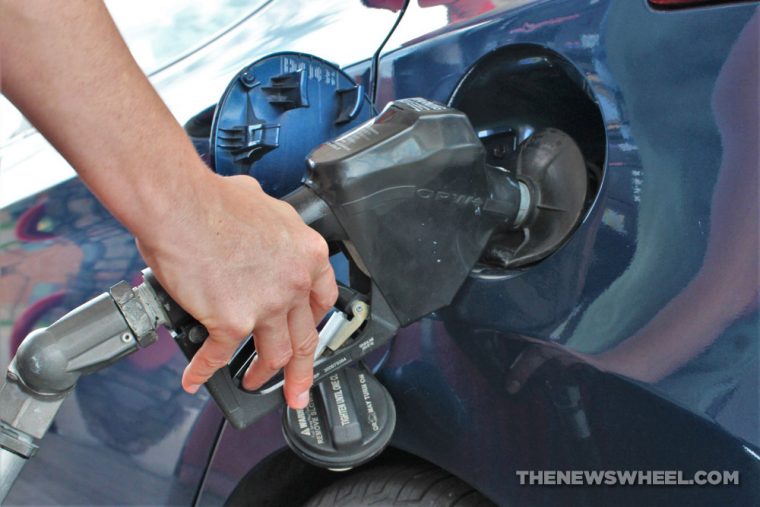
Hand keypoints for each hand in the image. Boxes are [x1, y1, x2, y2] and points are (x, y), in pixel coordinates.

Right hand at [137, 171, 336, 408]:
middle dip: (303, 369)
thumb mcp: (261, 203)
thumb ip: (270, 226)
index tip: (310, 334)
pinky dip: (205, 370)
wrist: (178, 204)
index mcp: (306, 254)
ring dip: (263, 375)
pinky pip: (220, 355)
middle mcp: (294, 282)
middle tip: (299, 388)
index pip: (323, 299)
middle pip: (306, 337)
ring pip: (275, 354)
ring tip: (251, 384)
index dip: (315, 321)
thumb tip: (261, 229)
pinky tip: (196, 377)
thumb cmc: (210, 199)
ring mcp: (267, 305)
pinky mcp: (232, 320)